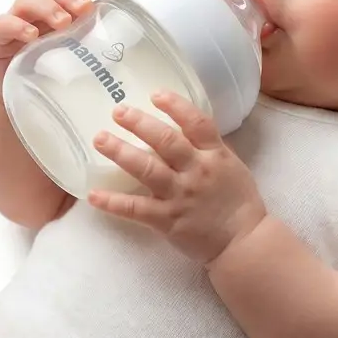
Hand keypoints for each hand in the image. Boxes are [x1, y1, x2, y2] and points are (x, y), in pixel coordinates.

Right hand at [0, 0, 112, 95]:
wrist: (25, 98)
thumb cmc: (59, 71)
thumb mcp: (83, 57)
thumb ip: (103, 46)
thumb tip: (142, 54)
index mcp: (65, 8)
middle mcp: (42, 9)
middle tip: (84, 9)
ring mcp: (19, 20)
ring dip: (48, 7)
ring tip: (63, 23)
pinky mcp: (0, 39)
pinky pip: (3, 24)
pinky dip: (16, 26)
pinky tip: (31, 35)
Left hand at [87, 90, 266, 264]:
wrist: (243, 242)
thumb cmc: (239, 202)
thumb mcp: (231, 166)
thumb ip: (208, 148)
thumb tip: (183, 126)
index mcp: (215, 155)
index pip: (196, 123)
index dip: (176, 106)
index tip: (155, 94)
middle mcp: (196, 171)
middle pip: (165, 141)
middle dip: (139, 123)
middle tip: (117, 111)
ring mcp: (180, 196)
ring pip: (146, 169)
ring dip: (121, 152)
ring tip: (100, 139)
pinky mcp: (167, 220)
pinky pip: (135, 209)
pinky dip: (113, 202)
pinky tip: (93, 195)